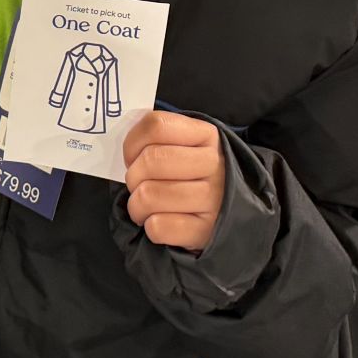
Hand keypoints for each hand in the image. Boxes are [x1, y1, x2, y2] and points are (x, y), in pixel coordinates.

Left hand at [123, 111, 226, 252]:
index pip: (157, 126)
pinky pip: (158, 227)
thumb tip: (127, 147)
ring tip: (146, 207)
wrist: (230, 213)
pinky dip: (150, 227)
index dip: (132, 142)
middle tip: (138, 185)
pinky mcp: (206, 231)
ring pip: (149, 195)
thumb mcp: (186, 146)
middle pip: (151, 161)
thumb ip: (158, 138)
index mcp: (207, 135)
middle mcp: (215, 164)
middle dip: (133, 176)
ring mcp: (214, 199)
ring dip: (137, 205)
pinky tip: (160, 222)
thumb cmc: (195, 175)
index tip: (133, 157)